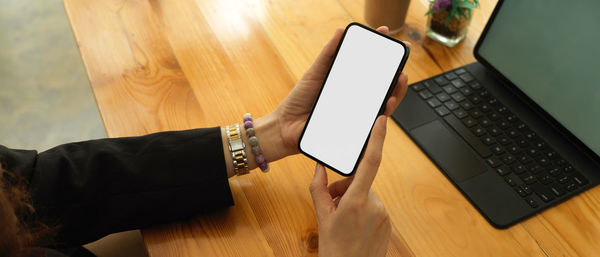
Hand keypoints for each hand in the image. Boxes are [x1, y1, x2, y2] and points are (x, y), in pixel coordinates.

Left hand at [271, 26, 408, 157]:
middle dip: (397, 74)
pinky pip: (373, 122)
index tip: (389, 38)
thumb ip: (329, 54)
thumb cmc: (300, 100)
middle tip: (401, 62)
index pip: (371, 69)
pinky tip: (386, 104)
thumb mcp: (315, 73)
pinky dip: (383, 113)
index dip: (383, 55)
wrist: (286, 126)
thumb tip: (341, 31)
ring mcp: (356, 114)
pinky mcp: (354, 129)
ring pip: (383, 104)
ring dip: (396, 92)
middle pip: (383, 86)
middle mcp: (356, 99)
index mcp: (348, 84)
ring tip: (400, 80)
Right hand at [309, 116, 390, 256]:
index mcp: (356, 201)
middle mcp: (374, 205)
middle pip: (360, 181)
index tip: (382, 120)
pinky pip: (373, 206)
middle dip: (345, 187)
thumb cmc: (335, 250)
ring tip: (341, 219)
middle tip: (332, 204)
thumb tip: (319, 167)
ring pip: (366, 194)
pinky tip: (353, 225)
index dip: (377, 138)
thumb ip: (319, 188)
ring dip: (353, 199)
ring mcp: (383, 214)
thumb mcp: (321, 217)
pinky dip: (362, 210)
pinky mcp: (388, 222)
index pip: (369, 162)